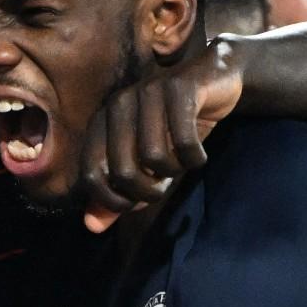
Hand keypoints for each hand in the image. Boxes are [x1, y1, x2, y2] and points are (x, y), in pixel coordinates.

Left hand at [79, 41, 243, 232]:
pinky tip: (199, 153)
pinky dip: (195, 158)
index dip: (114, 201)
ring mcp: (147, 92)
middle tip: (166, 182)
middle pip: (124, 171)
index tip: (137, 202)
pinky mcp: (179, 87)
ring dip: (175, 171)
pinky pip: (185, 142)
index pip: (92, 175)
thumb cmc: (174, 126)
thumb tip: (92, 226)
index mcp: (102, 121)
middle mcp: (119, 104)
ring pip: (154, 158)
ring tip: (182, 162)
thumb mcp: (146, 163)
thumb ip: (118, 191)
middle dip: (150, 190)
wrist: (214, 79)